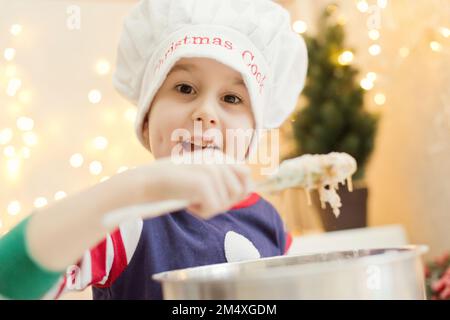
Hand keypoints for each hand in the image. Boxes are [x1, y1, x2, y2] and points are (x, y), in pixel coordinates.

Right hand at [124, 153, 252, 218]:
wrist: (147, 182)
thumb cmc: (172, 184)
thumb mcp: (202, 178)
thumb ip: (224, 181)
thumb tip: (251, 188)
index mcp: (218, 157)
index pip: (246, 176)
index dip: (239, 192)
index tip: (218, 198)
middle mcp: (217, 160)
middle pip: (240, 191)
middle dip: (225, 202)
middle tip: (202, 200)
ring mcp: (211, 170)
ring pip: (226, 202)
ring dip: (210, 208)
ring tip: (191, 198)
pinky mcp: (204, 183)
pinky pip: (213, 208)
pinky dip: (200, 212)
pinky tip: (186, 202)